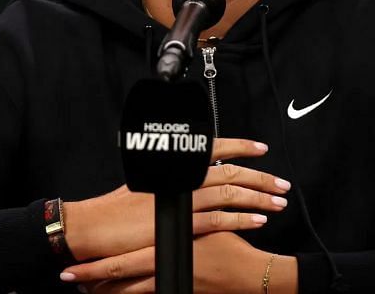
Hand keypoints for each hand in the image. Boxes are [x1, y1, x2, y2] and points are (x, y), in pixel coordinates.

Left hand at [61, 232, 298, 293]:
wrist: (252, 277)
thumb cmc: (233, 251)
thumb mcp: (210, 226)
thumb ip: (188, 216)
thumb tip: (170, 205)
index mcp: (169, 249)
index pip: (123, 262)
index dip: (95, 268)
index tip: (72, 269)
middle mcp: (165, 269)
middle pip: (119, 280)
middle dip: (93, 281)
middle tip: (70, 281)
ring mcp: (171, 283)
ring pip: (130, 293)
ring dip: (108, 291)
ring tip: (87, 289)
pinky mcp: (180, 291)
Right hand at [63, 138, 291, 259]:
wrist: (92, 227)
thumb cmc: (114, 207)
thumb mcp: (145, 179)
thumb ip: (173, 174)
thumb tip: (194, 171)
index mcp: (175, 163)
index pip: (215, 148)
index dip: (241, 147)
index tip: (261, 149)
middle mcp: (182, 177)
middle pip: (231, 172)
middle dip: (261, 177)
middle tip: (282, 184)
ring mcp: (183, 200)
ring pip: (232, 194)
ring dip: (259, 198)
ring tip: (278, 203)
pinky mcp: (181, 223)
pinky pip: (220, 219)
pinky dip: (242, 219)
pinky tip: (258, 221)